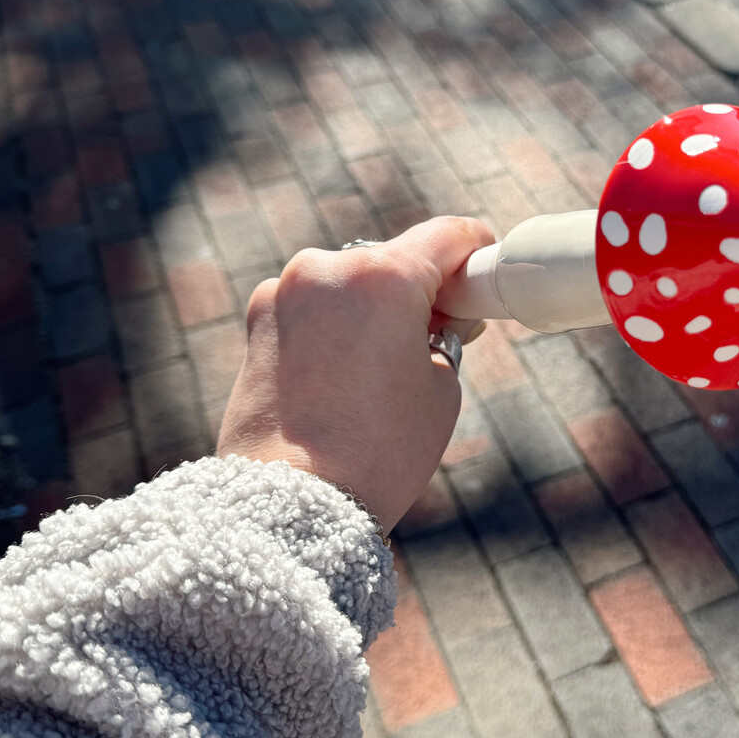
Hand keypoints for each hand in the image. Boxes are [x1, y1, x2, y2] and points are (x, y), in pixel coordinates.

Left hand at [217, 216, 497, 531]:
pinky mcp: (256, 321)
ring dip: (370, 309)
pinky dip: (334, 329)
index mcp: (382, 276)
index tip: (483, 270)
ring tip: (382, 370)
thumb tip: (433, 318)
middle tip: (439, 334)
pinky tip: (342, 379)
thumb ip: (444, 334)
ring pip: (348, 284)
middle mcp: (326, 268)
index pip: (447, 235)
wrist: (289, 502)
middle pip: (393, 260)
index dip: (476, 249)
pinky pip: (312, 309)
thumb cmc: (378, 450)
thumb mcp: (441, 387)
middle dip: (418, 290)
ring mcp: (283, 292)